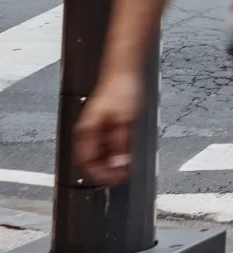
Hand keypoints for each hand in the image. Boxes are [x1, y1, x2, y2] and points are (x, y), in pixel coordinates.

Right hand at [74, 69, 143, 186]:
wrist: (124, 71)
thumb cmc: (122, 90)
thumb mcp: (125, 122)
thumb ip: (120, 145)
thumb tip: (119, 165)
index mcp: (86, 132)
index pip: (86, 163)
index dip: (100, 176)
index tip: (115, 180)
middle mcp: (86, 132)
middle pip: (90, 161)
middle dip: (105, 171)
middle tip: (121, 176)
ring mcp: (93, 127)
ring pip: (97, 154)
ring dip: (110, 163)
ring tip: (124, 168)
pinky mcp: (101, 123)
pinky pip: (103, 144)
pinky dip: (112, 152)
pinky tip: (123, 155)